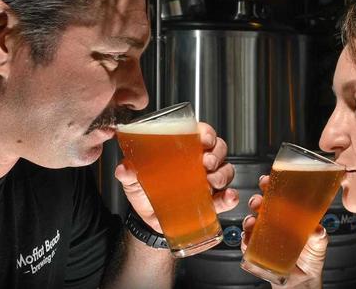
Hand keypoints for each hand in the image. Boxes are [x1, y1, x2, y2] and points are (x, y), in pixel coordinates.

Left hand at [114, 122, 238, 231]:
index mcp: (184, 150)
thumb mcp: (135, 181)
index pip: (202, 133)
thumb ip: (129, 173)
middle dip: (216, 154)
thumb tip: (125, 168)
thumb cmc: (147, 192)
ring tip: (211, 182)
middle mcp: (201, 162)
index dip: (207, 133)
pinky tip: (227, 197)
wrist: (150, 221)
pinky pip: (227, 197)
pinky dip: (230, 198)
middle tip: (206, 163)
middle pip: (219, 149)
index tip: (204, 140)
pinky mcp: (213, 201)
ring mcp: (209, 181)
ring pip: (226, 171)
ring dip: (222, 175)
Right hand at [241, 175, 327, 288]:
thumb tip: (317, 229)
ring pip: (250, 222)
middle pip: (260, 206)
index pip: (277, 195)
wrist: (302, 283)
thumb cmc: (310, 260)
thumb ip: (319, 236)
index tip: (267, 181)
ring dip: (248, 219)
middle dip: (256, 200)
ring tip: (252, 221)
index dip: (270, 186)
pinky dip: (245, 239)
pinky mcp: (257, 250)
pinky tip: (248, 238)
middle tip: (258, 201)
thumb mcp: (319, 243)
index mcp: (288, 215)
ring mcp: (264, 236)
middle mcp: (274, 223)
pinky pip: (247, 243)